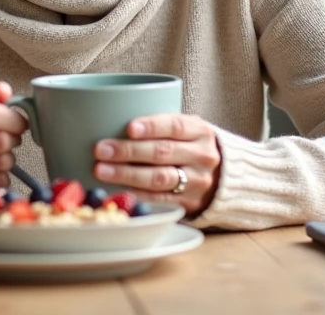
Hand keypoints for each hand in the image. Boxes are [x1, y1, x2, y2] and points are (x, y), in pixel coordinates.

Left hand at [92, 114, 221, 216]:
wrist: (223, 178)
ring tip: (101, 170)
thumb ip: (159, 125)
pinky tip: (116, 188)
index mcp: (200, 131)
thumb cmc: (190, 146)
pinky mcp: (189, 203)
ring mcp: (197, 182)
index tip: (128, 128)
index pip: (175, 126)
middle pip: (162, 152)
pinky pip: (160, 198)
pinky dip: (136, 194)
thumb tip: (109, 121)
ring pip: (159, 178)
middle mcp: (202, 156)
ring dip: (127, 174)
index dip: (151, 126)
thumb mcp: (186, 129)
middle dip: (128, 151)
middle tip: (100, 149)